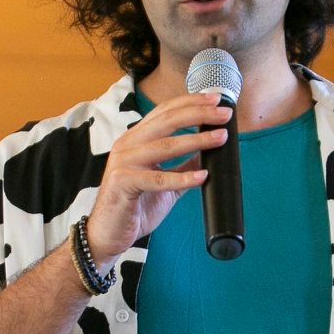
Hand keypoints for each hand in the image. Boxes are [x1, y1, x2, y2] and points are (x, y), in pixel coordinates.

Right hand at [84, 92, 229, 265]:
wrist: (108, 234)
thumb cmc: (134, 206)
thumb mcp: (165, 182)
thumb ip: (183, 166)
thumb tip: (208, 152)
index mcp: (136, 138)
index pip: (165, 112)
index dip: (191, 103)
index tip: (216, 99)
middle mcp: (128, 144)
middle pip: (167, 121)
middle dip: (198, 114)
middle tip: (224, 114)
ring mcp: (123, 162)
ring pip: (165, 146)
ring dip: (196, 140)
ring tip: (220, 137)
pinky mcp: (123, 182)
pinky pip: (158, 179)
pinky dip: (182, 178)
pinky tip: (202, 176)